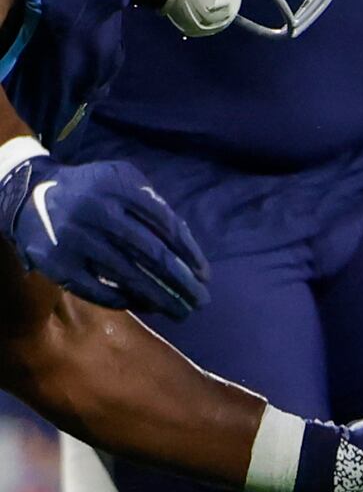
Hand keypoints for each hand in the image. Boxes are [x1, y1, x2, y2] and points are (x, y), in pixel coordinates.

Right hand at [0, 153, 208, 317]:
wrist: (29, 195)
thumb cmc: (92, 191)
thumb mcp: (121, 179)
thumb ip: (153, 203)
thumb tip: (186, 247)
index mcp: (118, 187)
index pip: (167, 226)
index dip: (190, 254)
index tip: (204, 276)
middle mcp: (96, 211)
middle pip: (153, 255)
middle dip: (182, 282)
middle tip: (201, 301)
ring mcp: (75, 238)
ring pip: (129, 276)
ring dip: (160, 298)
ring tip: (181, 312)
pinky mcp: (57, 263)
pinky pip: (98, 290)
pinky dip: (125, 301)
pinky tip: (144, 305)